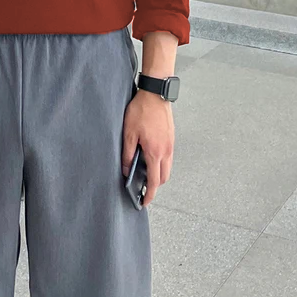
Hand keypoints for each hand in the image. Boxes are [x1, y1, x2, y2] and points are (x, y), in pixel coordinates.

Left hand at [121, 88, 174, 205]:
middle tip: (142, 188)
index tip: (144, 202)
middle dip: (154, 186)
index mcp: (155, 152)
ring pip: (167, 168)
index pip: (154, 181)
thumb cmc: (141, 111)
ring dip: (158, 174)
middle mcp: (166, 151)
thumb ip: (127, 153)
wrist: (155, 94)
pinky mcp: (171, 138)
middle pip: (163, 177)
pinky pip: (168, 157)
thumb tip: (125, 169)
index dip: (149, 194)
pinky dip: (161, 163)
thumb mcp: (128, 133)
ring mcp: (171, 145)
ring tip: (144, 172)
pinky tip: (149, 157)